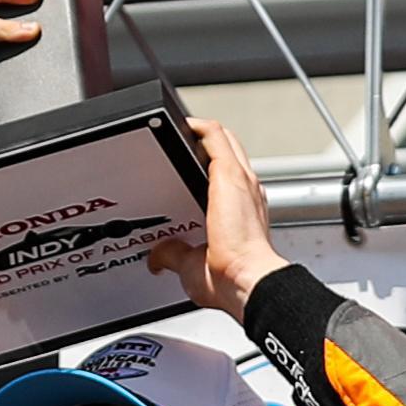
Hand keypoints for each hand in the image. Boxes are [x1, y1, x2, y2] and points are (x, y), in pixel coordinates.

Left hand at [146, 117, 283, 320]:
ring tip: (178, 133)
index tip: (186, 169)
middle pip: (229, 151)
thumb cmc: (233, 279)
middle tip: (179, 146)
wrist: (247, 280)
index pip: (226, 179)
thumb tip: (159, 257)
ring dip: (202, 133)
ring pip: (225, 140)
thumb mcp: (192, 266)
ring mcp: (242, 182)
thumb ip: (174, 255)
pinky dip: (198, 127)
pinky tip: (181, 125)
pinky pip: (215, 136)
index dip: (208, 168)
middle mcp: (246, 193)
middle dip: (204, 145)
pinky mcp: (230, 174)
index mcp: (242, 213)